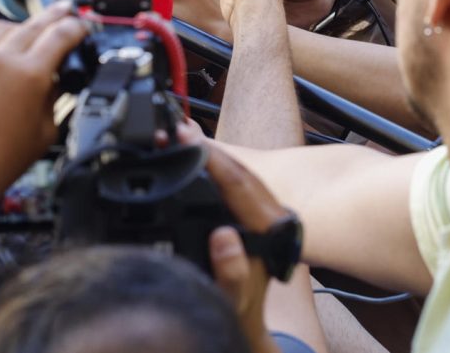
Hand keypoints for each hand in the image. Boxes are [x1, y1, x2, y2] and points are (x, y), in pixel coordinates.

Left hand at [0, 1, 87, 208]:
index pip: (61, 35)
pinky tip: (12, 45)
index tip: (84, 27)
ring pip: (8, 25)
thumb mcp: (46, 129)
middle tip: (69, 11)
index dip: (78, 28)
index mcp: (29, 74)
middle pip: (36, 23)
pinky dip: (4, 36)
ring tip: (41, 28)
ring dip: (28, 23)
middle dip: (58, 15)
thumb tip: (58, 79)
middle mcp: (2, 60)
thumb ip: (54, 96)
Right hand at [183, 126, 292, 352]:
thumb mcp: (234, 300)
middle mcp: (273, 214)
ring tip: (182, 134)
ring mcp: (267, 210)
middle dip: (207, 148)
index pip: (239, 183)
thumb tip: (224, 238)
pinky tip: (198, 154)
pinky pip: (237, 179)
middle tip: (176, 129)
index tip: (185, 138)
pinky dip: (216, 165)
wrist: (250, 319)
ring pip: (241, 171)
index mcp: (269, 230)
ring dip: (212, 153)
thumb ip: (231, 274)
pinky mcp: (259, 211)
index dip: (211, 158)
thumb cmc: (240, 309)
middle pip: (241, 171)